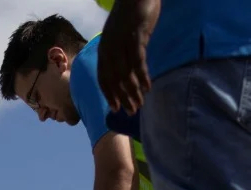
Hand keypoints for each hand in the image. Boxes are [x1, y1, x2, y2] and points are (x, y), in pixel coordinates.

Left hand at [98, 0, 159, 115]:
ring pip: (125, 73)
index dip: (109, 94)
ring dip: (132, 91)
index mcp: (103, 49)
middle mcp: (109, 48)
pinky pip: (138, 60)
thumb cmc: (130, 16)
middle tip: (131, 112)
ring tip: (140, 104)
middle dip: (122, 97)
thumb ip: (121, 53)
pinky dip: (142, 75)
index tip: (116, 108)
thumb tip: (126, 72)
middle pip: (114, 79)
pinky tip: (147, 87)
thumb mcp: (120, 37)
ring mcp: (122, 42)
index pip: (103, 77)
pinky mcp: (136, 36)